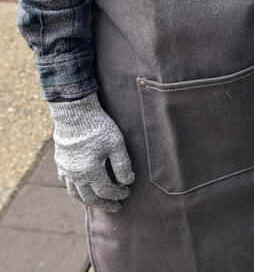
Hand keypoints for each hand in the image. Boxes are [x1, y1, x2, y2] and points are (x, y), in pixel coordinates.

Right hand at [49, 93, 133, 211]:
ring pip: (75, 193)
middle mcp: (75, 175)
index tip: (127, 192)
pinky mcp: (60, 161)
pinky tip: (80, 187)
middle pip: (90, 197)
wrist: (75, 112)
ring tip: (98, 202)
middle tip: (115, 207)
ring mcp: (65, 169)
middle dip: (104, 204)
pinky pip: (66, 181)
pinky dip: (74, 188)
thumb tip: (128, 181)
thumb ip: (122, 164)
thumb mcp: (116, 143)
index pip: (106, 191)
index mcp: (90, 172)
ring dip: (88, 200)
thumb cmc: (98, 127)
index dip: (118, 194)